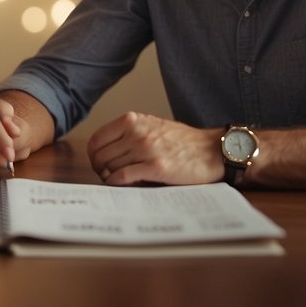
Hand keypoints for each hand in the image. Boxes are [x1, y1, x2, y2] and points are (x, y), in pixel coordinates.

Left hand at [86, 112, 223, 185]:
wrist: (212, 150)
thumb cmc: (183, 142)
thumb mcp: (152, 127)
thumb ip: (129, 134)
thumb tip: (105, 154)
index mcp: (133, 120)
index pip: (97, 139)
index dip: (94, 156)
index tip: (99, 165)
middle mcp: (136, 132)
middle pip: (100, 156)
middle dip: (100, 169)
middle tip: (107, 177)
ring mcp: (145, 149)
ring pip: (110, 167)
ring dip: (109, 178)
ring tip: (118, 182)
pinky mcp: (155, 167)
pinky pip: (123, 177)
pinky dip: (116, 184)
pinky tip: (120, 186)